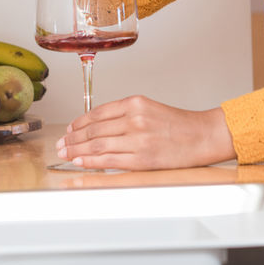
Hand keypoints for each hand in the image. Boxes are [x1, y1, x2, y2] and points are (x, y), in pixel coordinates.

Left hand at [55, 96, 236, 170]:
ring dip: (77, 150)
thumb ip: (125, 115)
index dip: (79, 123)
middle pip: (94, 129)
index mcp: (135, 103)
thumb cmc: (179, 125)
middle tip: (61, 144)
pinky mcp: (142, 158)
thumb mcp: (150, 109)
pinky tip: (80, 162)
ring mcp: (138, 139)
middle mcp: (135, 119)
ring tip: (65, 154)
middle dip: (73, 138)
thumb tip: (97, 127)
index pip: (98, 113)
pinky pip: (109, 159)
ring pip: (98, 144)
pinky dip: (91, 161)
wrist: (203, 136)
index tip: (69, 130)